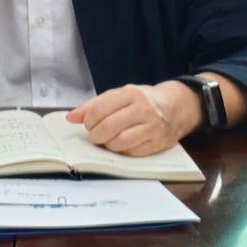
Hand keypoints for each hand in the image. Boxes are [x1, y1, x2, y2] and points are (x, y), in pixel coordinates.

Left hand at [66, 82, 200, 155]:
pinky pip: (131, 153)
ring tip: (108, 139)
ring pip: (119, 143)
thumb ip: (94, 105)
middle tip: (95, 134)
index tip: (87, 123)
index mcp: (130, 93)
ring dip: (107, 145)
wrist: (175, 107)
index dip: (88, 120)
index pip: (100, 109)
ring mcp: (152, 126)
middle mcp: (143, 109)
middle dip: (95, 135)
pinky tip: (121, 144)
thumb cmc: (141, 101)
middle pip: (108, 127)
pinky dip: (121, 151)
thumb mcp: (119, 95)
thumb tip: (70, 117)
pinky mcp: (158, 142)